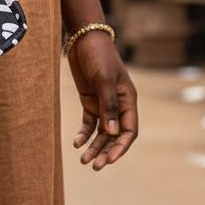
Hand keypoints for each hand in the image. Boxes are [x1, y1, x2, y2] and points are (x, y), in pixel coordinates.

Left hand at [68, 31, 138, 170]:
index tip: (109, 160)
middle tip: (94, 166)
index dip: (120, 148)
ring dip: (94, 146)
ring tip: (84, 160)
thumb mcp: (104, 79)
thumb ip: (108, 105)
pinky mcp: (90, 99)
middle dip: (106, 152)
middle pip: (114, 135)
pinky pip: (89, 122)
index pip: (128, 131)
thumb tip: (111, 133)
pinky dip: (84, 133)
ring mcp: (104, 103)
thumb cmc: (99, 56)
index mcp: (128, 101)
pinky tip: (76, 142)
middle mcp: (118, 105)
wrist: (84, 38)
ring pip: (101, 132)